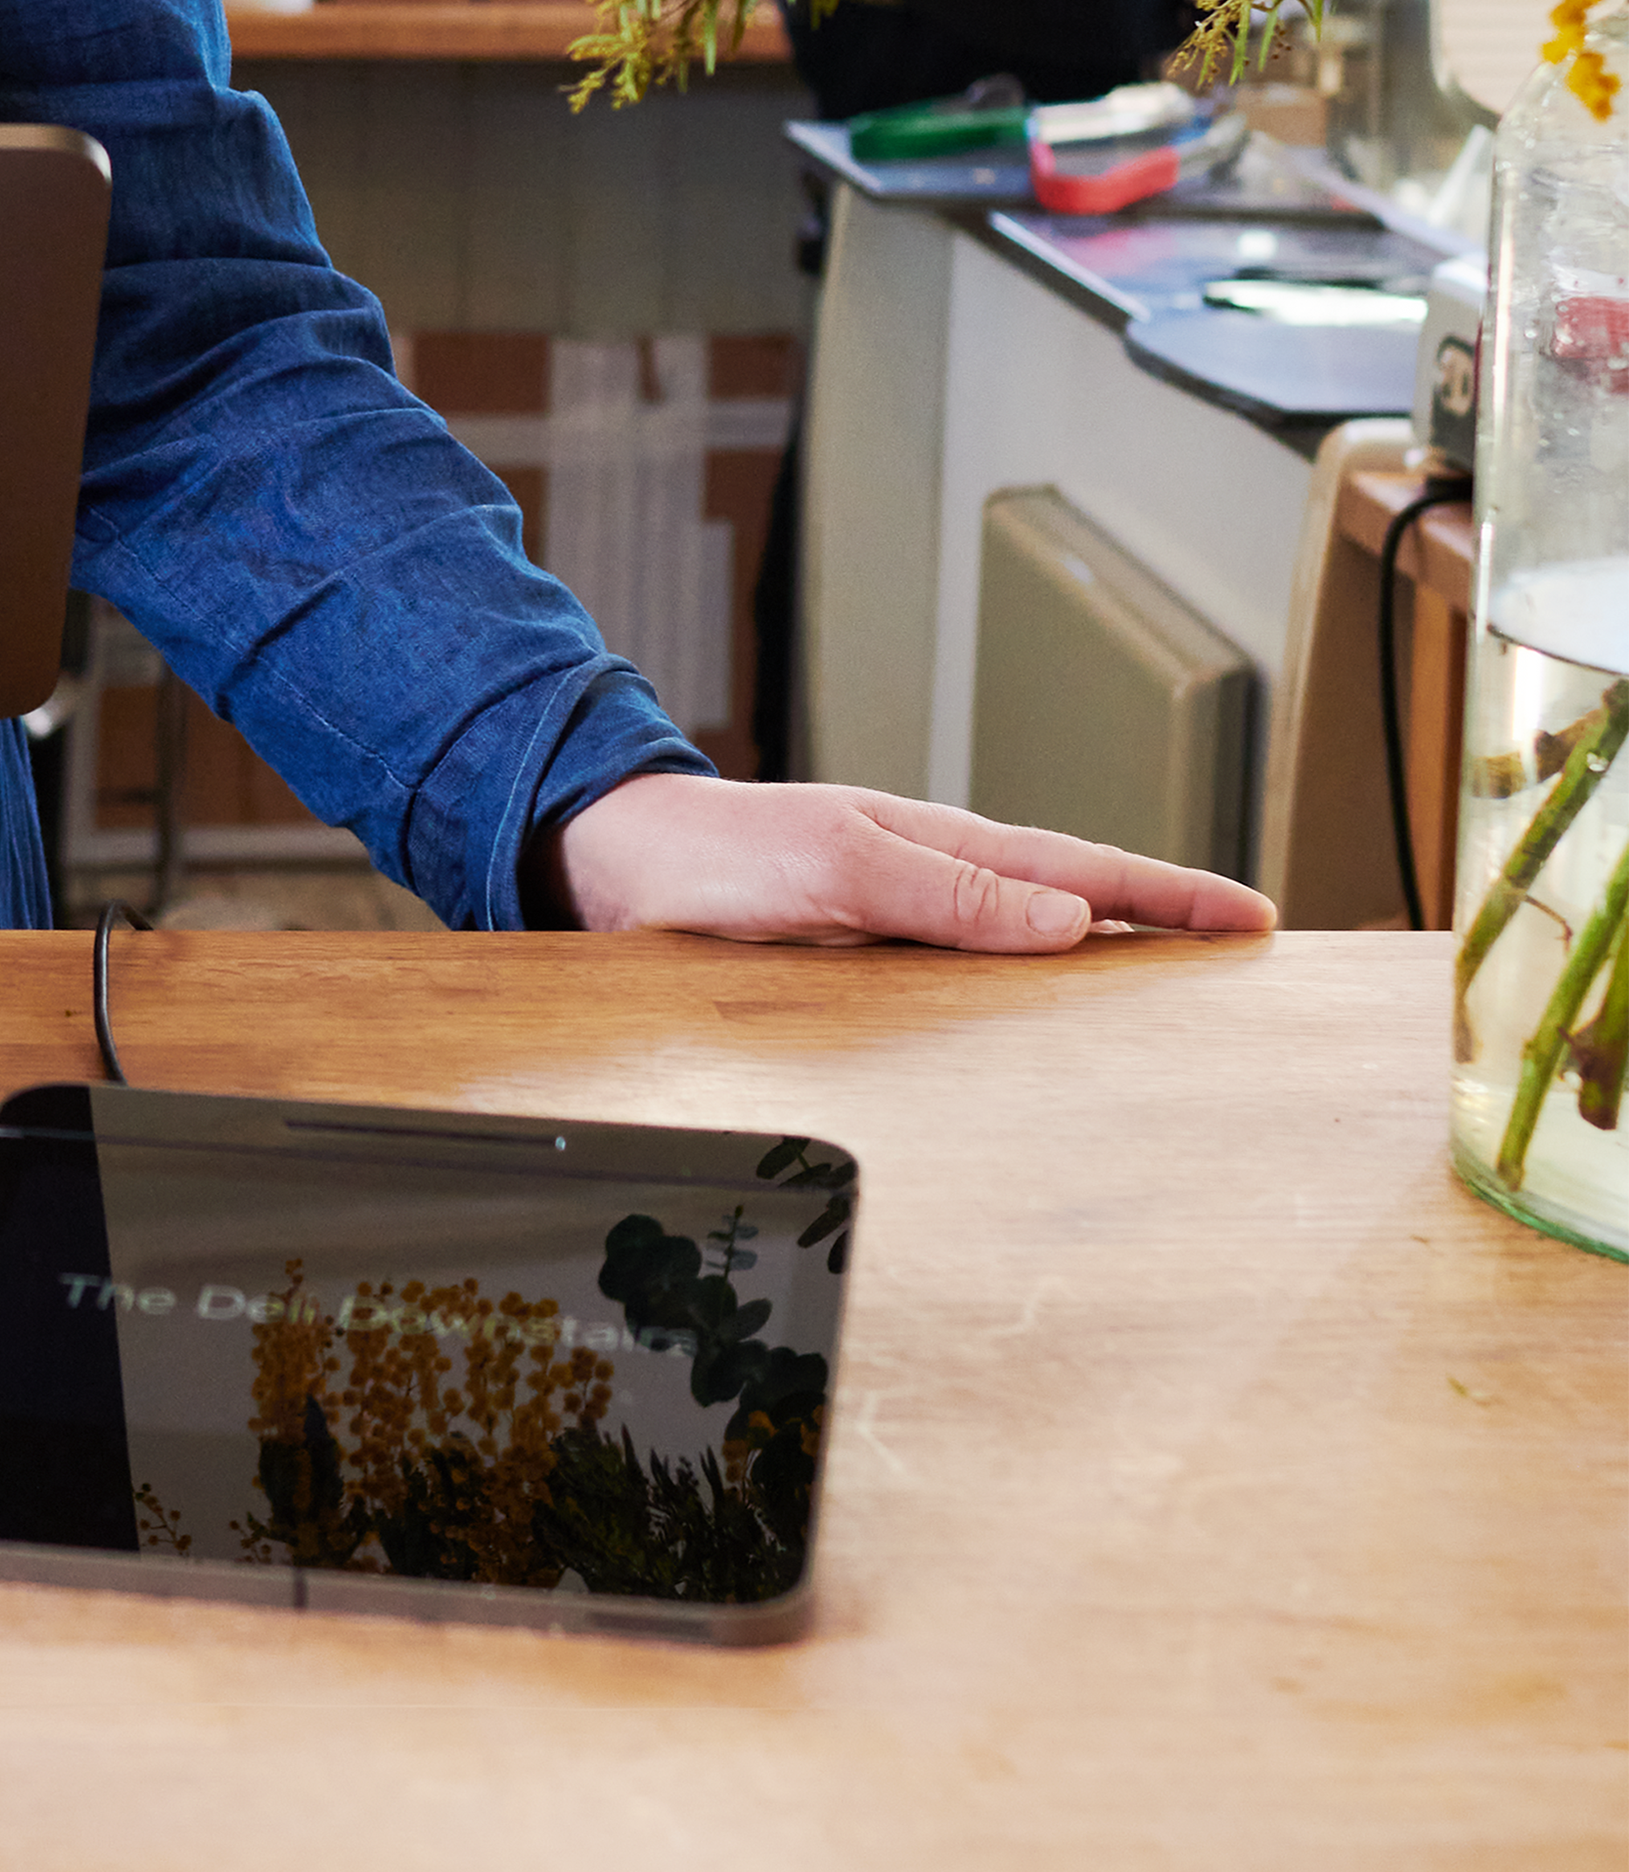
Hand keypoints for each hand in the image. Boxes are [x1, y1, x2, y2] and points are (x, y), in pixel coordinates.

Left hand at [548, 769, 1270, 951]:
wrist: (615, 865)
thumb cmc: (716, 859)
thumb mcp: (837, 869)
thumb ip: (948, 893)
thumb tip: (1074, 918)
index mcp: (943, 848)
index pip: (1085, 872)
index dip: (1172, 896)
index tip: (1256, 917)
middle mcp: (933, 879)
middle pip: (1074, 903)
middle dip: (1164, 924)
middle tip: (1247, 951)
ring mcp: (901, 918)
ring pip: (1028, 941)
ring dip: (1103, 959)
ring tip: (1177, 993)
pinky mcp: (863, 958)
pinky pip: (970, 976)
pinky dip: (1025, 990)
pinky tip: (1041, 1023)